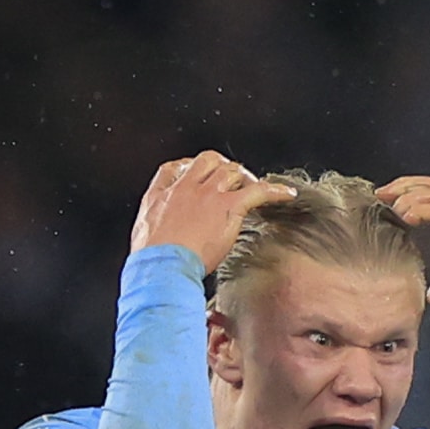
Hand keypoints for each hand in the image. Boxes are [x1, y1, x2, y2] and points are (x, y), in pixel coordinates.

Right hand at [130, 152, 292, 273]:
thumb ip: (154, 232)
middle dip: (222, 167)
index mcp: (160, 196)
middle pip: (207, 161)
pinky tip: (286, 194)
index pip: (176, 168)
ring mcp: (207, 195)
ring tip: (252, 190)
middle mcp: (185, 189)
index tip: (198, 176)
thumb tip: (160, 243)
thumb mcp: (143, 241)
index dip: (190, 169)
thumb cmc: (152, 263)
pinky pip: (257, 190)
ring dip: (245, 178)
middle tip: (231, 182)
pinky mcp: (227, 207)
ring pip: (231, 170)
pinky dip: (275, 190)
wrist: (162, 268)